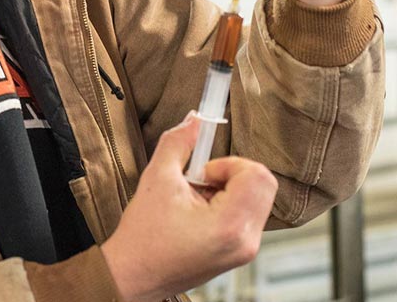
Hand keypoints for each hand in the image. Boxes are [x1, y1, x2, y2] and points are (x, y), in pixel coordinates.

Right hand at [101, 114, 277, 301]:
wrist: (134, 275)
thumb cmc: (143, 236)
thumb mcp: (157, 178)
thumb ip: (178, 142)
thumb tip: (195, 120)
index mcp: (230, 225)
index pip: (258, 175)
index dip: (229, 164)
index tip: (203, 170)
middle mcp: (245, 241)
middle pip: (262, 185)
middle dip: (230, 173)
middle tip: (199, 181)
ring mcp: (244, 250)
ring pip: (256, 198)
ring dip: (227, 187)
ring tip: (194, 198)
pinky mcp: (239, 252)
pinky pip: (247, 213)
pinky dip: (226, 202)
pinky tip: (197, 210)